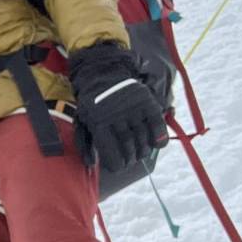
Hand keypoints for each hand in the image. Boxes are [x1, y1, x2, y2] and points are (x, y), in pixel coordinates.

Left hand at [68, 42, 167, 174]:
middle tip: (131, 161)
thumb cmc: (91, 103)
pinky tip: (157, 145)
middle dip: (130, 158)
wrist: (102, 74)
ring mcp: (132, 109)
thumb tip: (91, 164)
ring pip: (142, 138)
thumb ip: (86, 143)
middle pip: (128, 146)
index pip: (111, 151)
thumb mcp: (83, 121)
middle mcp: (116, 116)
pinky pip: (156, 124)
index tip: (120, 168)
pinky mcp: (146, 102)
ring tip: (141, 154)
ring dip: (143, 150)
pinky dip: (159, 136)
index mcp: (98, 122)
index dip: (117, 164)